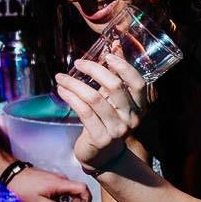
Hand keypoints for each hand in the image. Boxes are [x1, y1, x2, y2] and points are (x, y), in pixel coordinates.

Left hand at [5, 166, 91, 201]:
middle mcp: (61, 179)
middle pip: (77, 190)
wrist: (12, 174)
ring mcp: (57, 178)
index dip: (87, 198)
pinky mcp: (52, 178)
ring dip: (67, 200)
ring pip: (69, 190)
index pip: (82, 188)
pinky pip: (62, 188)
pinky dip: (61, 196)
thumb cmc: (23, 187)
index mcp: (60, 184)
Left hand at [54, 53, 148, 173]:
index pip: (138, 84)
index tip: (107, 56)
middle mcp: (131, 119)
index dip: (124, 67)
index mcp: (139, 108)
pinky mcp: (100, 138)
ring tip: (61, 77)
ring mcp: (117, 130)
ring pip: (94, 98)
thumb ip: (115, 77)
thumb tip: (114, 46)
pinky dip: (71, 97)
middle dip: (94, 70)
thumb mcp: (114, 100)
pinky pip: (83, 112)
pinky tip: (62, 90)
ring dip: (74, 84)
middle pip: (115, 87)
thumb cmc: (107, 121)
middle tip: (78, 63)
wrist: (102, 155)